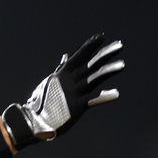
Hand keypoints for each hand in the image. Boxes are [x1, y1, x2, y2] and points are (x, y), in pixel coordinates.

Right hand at [2, 34, 124, 149]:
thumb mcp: (50, 83)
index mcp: (63, 74)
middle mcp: (70, 81)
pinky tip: (116, 93)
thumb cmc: (42, 103)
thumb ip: (61, 70)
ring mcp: (74, 93)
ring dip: (108, 71)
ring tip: (122, 65)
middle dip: (105, 54)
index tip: (102, 36)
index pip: (79, 56)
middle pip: (91, 64)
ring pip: (94, 79)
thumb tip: (66, 57)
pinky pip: (94, 100)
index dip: (90, 46)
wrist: (35, 121)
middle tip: (120, 45)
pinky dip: (104, 97)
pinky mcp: (77, 107)